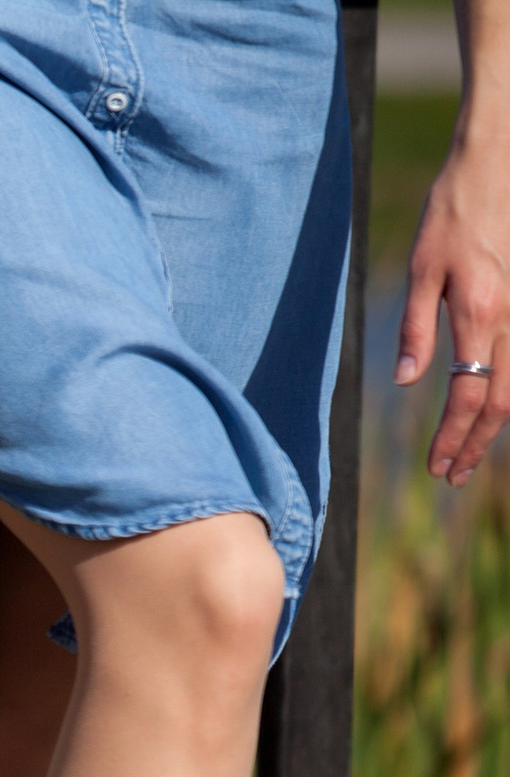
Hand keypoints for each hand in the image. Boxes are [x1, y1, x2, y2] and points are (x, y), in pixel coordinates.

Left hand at [398, 127, 509, 483]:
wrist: (493, 167)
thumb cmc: (450, 214)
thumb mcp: (420, 268)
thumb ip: (415, 327)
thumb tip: (409, 382)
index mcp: (480, 312)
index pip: (468, 392)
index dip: (453, 435)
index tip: (435, 465)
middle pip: (501, 398)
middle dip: (475, 442)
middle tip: (451, 476)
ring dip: (494, 424)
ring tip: (468, 455)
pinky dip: (509, 392)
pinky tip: (491, 410)